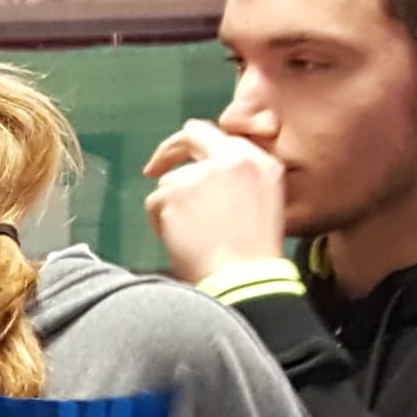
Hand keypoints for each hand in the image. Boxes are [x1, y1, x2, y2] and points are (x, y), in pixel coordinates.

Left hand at [143, 121, 290, 285]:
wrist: (244, 280)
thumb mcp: (262, 206)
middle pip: (194, 135)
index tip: (190, 158)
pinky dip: (160, 224)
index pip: (225, 138)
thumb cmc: (253, 257)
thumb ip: (239, 181)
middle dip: (171, 148)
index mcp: (262, 162)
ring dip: (171, 207)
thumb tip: (207, 173)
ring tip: (191, 239)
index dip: (203, 147)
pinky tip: (181, 243)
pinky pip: (155, 203)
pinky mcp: (177, 190)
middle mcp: (235, 158)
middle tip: (154, 166)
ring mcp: (204, 172)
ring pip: (170, 181)